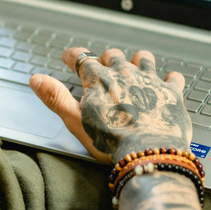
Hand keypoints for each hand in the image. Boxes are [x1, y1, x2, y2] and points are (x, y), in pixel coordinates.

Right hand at [30, 48, 190, 163]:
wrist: (149, 153)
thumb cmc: (110, 141)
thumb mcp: (73, 120)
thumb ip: (54, 97)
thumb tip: (36, 79)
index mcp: (99, 79)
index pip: (82, 58)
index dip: (73, 56)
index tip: (69, 57)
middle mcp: (124, 74)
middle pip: (112, 56)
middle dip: (105, 58)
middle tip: (101, 64)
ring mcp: (149, 82)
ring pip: (143, 59)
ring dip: (137, 60)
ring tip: (134, 62)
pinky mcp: (171, 94)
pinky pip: (173, 78)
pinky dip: (169, 78)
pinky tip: (169, 79)